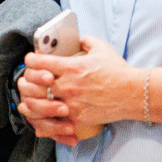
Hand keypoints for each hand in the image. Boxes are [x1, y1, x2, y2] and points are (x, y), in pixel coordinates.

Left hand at [19, 37, 151, 142]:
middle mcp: (68, 85)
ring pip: (40, 105)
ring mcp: (71, 103)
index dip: (30, 60)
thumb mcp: (102, 48)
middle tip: (28, 81)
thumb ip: (86, 40)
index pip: (38, 62)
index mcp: (71, 66)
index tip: (31, 61)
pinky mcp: (77, 118)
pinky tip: (41, 119)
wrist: (134, 94)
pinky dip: (46, 122)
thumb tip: (78, 38)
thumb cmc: (118, 71)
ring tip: (31, 100)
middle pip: (34, 85)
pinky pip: (54, 122)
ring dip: (32, 102)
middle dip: (27, 82)